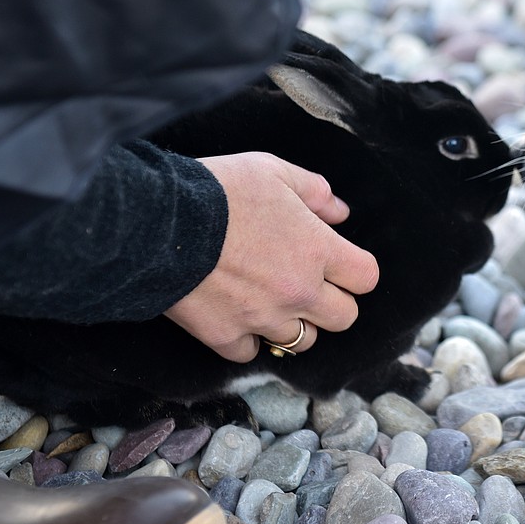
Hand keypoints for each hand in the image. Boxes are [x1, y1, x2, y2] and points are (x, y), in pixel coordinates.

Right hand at [164, 152, 378, 361]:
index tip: (338, 262)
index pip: (366, 277)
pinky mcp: (225, 336)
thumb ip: (314, 191)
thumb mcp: (272, 170)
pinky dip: (246, 339)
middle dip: (332, 302)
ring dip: (293, 323)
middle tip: (308, 283)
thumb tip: (340, 212)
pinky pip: (251, 353)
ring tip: (272, 300)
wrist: (158, 222)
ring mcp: (263, 318)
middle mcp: (299, 291)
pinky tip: (236, 314)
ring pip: (302, 341)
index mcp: (317, 250)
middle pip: (344, 318)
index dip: (355, 270)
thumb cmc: (219, 189)